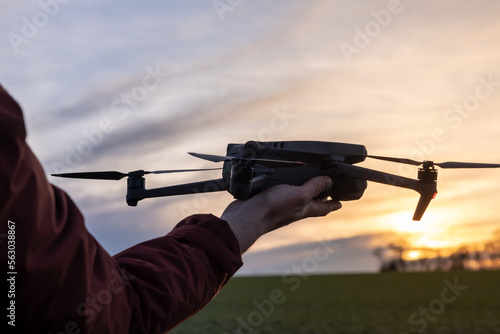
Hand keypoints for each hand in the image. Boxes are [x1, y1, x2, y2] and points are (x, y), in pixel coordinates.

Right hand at [221, 176, 341, 252]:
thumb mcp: (299, 195)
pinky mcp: (266, 201)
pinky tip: (278, 182)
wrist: (247, 217)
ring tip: (304, 181)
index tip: (340, 202)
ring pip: (293, 197)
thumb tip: (328, 181)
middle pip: (309, 203)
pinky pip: (278, 193)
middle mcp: (293, 208)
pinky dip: (282, 187)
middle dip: (317, 197)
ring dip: (299, 190)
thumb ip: (313, 188)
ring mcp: (279, 205)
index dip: (332, 204)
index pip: (323, 207)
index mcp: (304, 209)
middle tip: (323, 189)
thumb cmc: (273, 209)